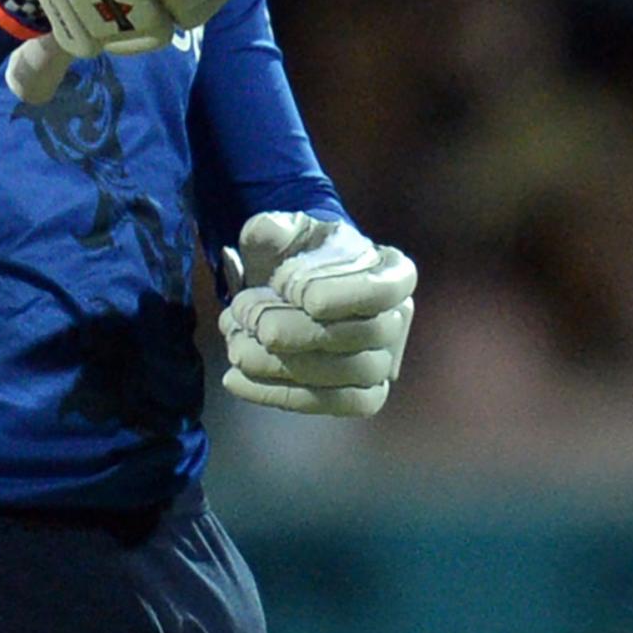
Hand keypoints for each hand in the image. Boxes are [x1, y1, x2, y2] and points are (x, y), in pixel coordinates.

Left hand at [218, 212, 415, 415]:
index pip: (385, 287)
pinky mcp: (359, 395)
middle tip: (248, 318)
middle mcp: (397, 319)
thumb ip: (272, 228)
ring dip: (286, 365)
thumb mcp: (281, 230)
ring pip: (349, 374)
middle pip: (366, 334)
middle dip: (301, 330)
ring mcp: (383, 361)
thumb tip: (268, 235)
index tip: (291, 289)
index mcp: (391, 270)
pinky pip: (331, 404)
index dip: (344, 292)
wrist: (288, 289)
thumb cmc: (295, 255)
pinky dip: (281, 395)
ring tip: (236, 347)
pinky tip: (235, 380)